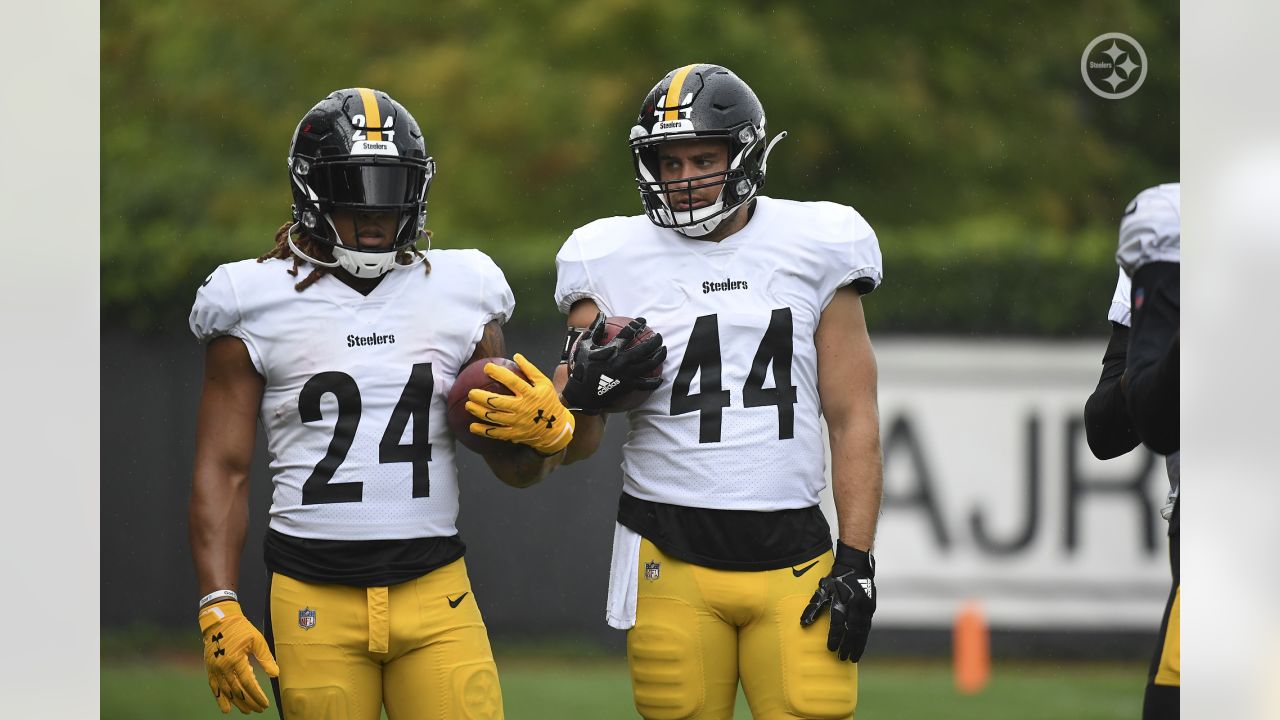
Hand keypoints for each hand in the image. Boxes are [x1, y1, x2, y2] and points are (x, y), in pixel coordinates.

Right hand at [198, 600, 279, 713]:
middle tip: (259, 709)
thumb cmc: (241, 629)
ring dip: (237, 703)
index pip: (248, 684)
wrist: (219, 620)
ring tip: (247, 711)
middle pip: (237, 691)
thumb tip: (275, 674)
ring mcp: (215, 669)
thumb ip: (265, 658)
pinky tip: (226, 709)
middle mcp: (223, 667)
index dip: (257, 695)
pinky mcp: (210, 669)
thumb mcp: (257, 640)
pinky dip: (220, 699)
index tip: (265, 703)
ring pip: (226, 692)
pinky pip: (214, 688)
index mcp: (236, 659)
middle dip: (249, 702)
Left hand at [466, 353, 574, 454]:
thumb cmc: (548, 401)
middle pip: (498, 402)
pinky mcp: (515, 434)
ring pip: (494, 417)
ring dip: (479, 411)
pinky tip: (472, 427)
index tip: (487, 367)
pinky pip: (496, 433)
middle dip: (482, 397)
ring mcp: (518, 423)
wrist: (555, 428)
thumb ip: (530, 370)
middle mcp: (522, 408)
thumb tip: (516, 356)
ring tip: (468, 405)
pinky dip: (483, 430)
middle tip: (471, 392)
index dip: (499, 374)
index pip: (513, 382)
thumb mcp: (544, 383)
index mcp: (530, 394)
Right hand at [562, 313, 665, 413]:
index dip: (637, 325)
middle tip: (659, 337)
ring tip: (663, 350)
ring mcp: (628, 374)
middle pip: (645, 348)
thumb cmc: (582, 367)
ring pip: (650, 364)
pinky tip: (660, 378)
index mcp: (613, 350)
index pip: (629, 333)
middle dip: (655, 341)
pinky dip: (655, 381)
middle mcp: (623, 361)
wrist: (582, 392)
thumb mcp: (585, 345)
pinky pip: (646, 384)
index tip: (643, 320)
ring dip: (660, 356)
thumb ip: (595, 329)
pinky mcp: (630, 386)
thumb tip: (601, 314)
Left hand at [799, 542, 875, 662]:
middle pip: (851, 630)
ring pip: (862, 631)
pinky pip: (867, 626)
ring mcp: (865, 607)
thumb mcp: (823, 590)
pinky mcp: (871, 608)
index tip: (831, 649)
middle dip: (847, 646)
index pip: (838, 623)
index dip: (834, 637)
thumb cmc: (835, 579)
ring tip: (853, 658)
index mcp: (841, 600)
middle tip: (842, 658)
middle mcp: (854, 605)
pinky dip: (863, 638)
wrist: (856, 566)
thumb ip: (814, 607)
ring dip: (857, 645)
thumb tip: (803, 623)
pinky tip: (860, 646)